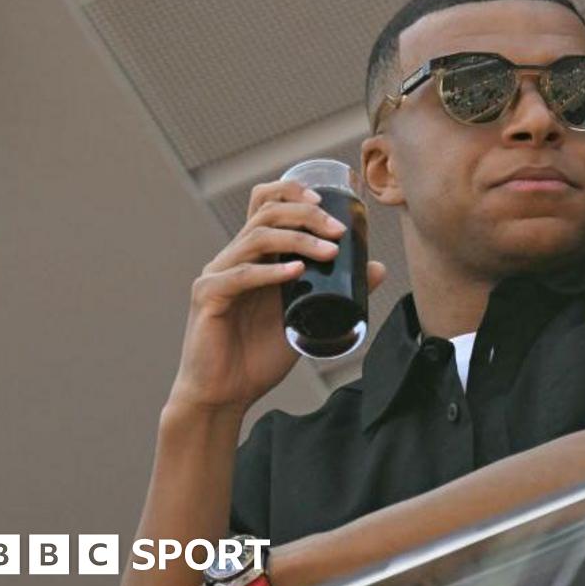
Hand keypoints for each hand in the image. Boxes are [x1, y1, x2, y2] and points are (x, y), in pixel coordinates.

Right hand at [168, 179, 387, 414]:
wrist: (225, 394)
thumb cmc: (259, 356)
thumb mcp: (307, 318)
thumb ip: (336, 291)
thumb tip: (377, 267)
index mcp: (253, 256)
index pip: (265, 204)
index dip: (292, 191)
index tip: (328, 202)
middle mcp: (232, 258)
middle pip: (265, 212)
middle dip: (306, 214)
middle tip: (338, 231)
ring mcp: (217, 275)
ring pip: (257, 238)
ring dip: (298, 240)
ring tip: (329, 252)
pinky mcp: (207, 297)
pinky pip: (239, 276)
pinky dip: (270, 271)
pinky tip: (296, 272)